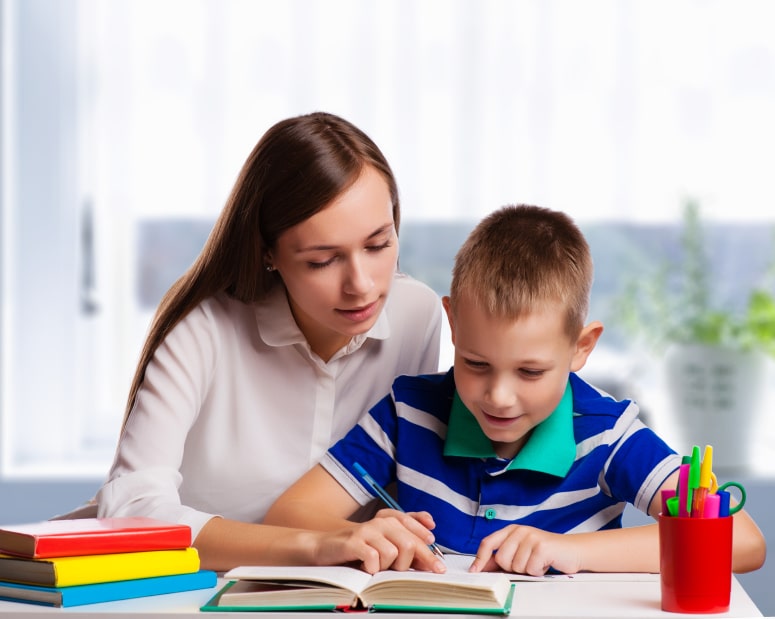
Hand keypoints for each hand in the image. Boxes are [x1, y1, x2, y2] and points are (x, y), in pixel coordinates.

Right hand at [311, 513, 445, 574]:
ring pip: (393, 553)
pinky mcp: (353, 541)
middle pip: (409, 544)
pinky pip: (374, 559)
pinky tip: (366, 569)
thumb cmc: (357, 549)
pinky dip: (372, 569)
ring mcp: (367, 530)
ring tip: (376, 568)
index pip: (417, 532)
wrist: (323, 547)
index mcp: (390, 520)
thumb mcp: (383, 544)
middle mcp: (380, 522)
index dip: (429, 551)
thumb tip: (431, 551)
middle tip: (398, 572)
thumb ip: (406, 543)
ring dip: (387, 568)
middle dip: (408, 564)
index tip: (439, 568)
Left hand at [468, 525, 581, 575]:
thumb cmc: (544, 553)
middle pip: (501, 559)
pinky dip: (537, 572)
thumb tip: (482, 567)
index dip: (480, 558)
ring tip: (537, 562)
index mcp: (511, 530)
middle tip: (526, 563)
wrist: (572, 550)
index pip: (488, 543)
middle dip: (512, 568)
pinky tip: (544, 564)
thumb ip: (502, 558)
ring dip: (527, 570)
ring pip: (515, 566)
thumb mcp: (520, 552)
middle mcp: (520, 530)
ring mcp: (531, 537)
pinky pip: (530, 569)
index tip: (474, 571)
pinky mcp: (542, 546)